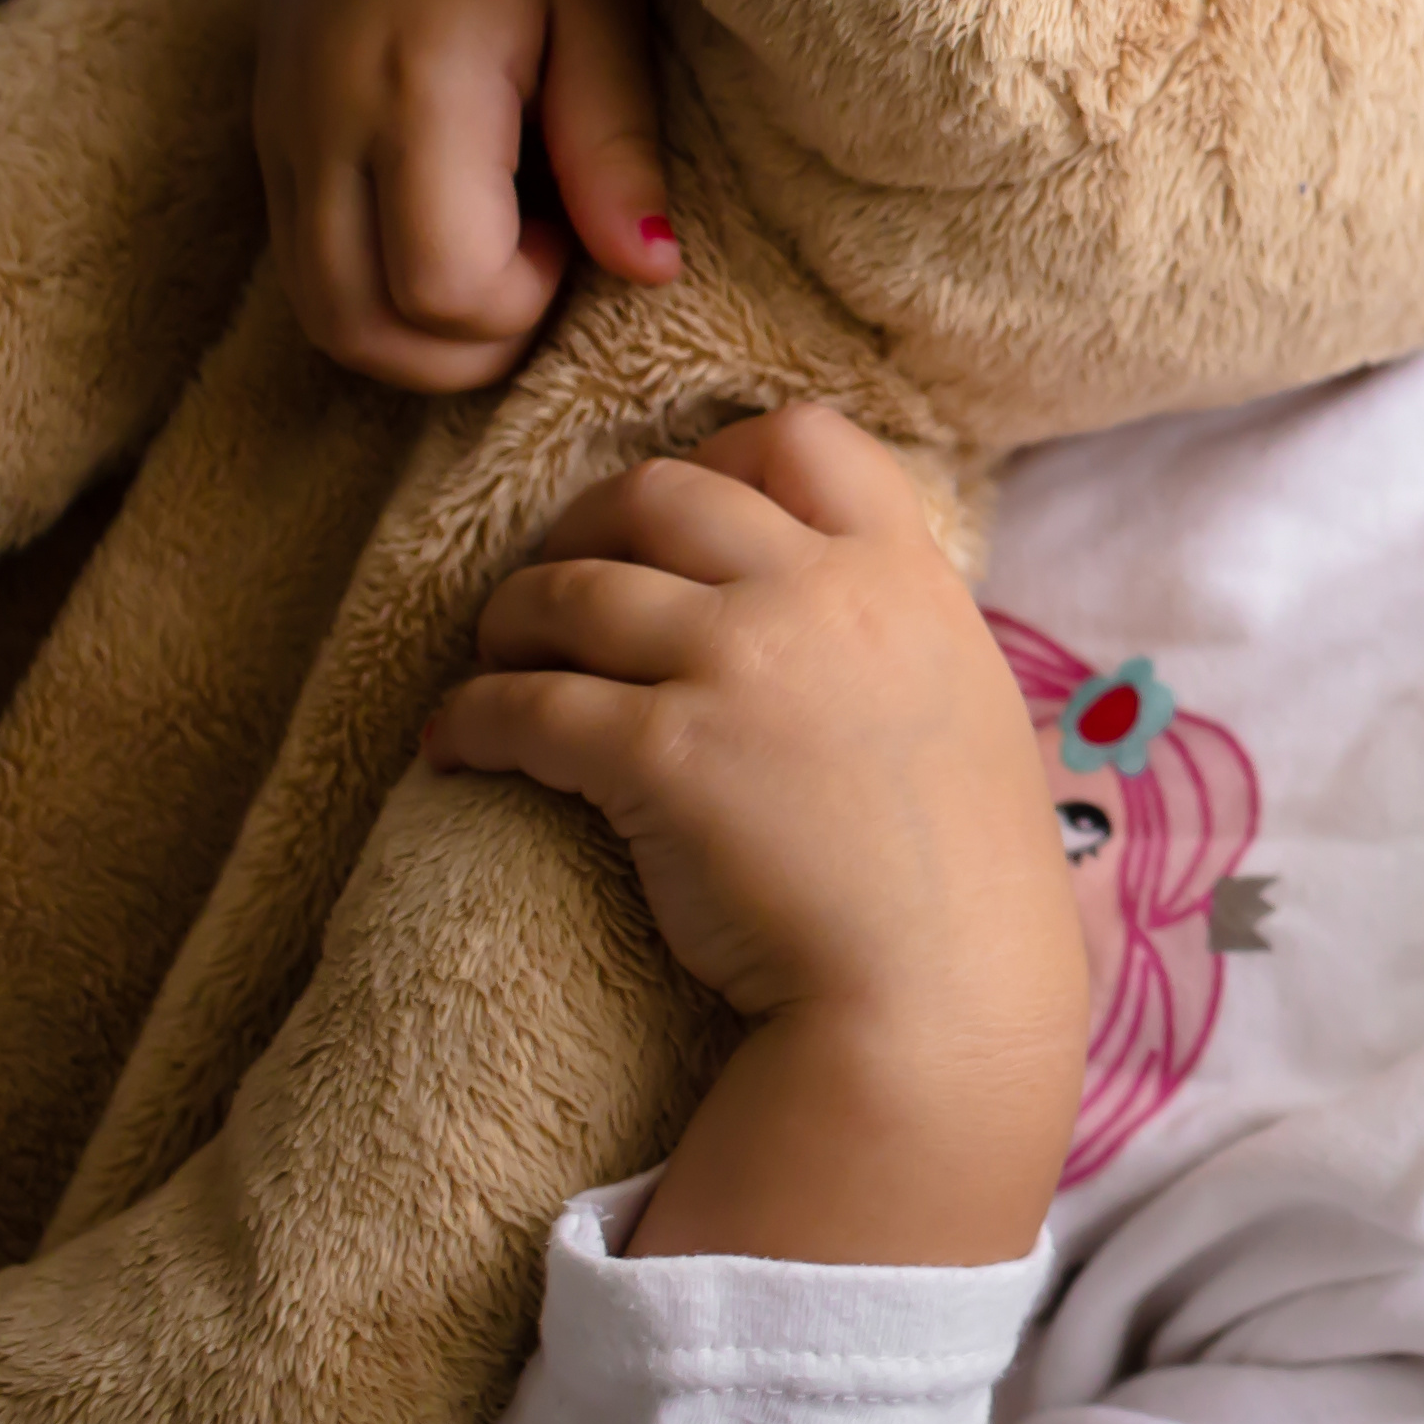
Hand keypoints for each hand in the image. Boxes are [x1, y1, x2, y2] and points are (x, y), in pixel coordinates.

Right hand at [260, 0, 680, 392]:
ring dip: (426, 318)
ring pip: (324, 311)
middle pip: (362, 333)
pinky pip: (309, 254)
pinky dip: (384, 272)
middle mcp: (315, 121)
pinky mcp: (270, 119)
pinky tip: (469, 197)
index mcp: (408, 85)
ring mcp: (278, 124)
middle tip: (559, 250)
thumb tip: (651, 269)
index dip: (532, 299)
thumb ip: (614, 140)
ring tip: (519, 227)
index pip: (442, 293)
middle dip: (474, 341)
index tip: (591, 225)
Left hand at [427, 405, 1087, 1263]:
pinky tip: (457, 745)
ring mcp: (736, 666)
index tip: (676, 516)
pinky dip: (471, 717)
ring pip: (569, 587)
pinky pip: (521, 704)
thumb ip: (898, 637)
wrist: (942, 987)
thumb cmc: (965, 875)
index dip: (720, 452)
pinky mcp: (657, 754)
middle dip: (585, 527)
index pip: (802, 435)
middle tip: (557, 584)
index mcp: (904, 576)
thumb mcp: (966, 706)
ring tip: (497, 661)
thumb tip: (839, 617)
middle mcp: (818, 596)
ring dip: (511, 618)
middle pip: (659, 491)